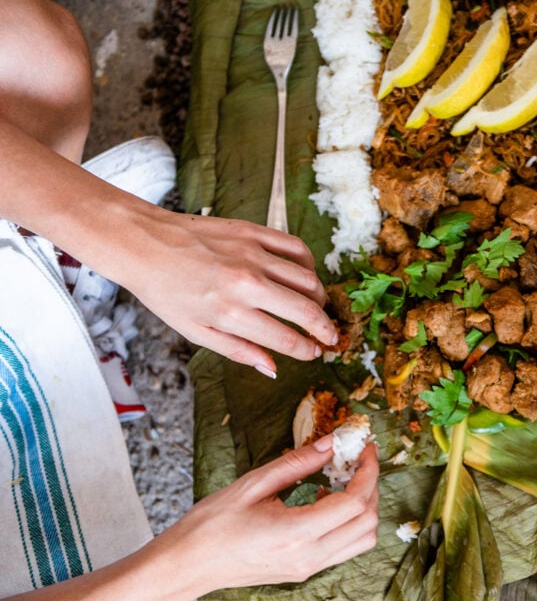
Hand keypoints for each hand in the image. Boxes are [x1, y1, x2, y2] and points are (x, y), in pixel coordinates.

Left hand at [114, 208, 336, 374]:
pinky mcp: (254, 232)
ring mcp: (253, 255)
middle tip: (329, 337)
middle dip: (324, 329)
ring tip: (315, 308)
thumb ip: (237, 351)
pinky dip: (308, 265)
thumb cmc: (165, 292)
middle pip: (306, 310)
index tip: (314, 353)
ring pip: (308, 279)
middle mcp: (246, 284)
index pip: (286, 338)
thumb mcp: (195, 332)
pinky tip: (304, 275)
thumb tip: (272, 368)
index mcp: (230, 313)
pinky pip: (296, 248)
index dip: (306, 349)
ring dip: (319, 298)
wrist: (144, 244)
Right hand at [161, 435, 379, 590]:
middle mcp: (309, 557)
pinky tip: (325, 502)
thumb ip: (297, 463)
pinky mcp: (305, 571)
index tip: (366, 449)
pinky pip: (345, 548)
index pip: (355, 503)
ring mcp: (309, 568)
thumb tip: (330, 444)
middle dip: (371, 487)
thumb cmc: (211, 525)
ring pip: (362, 541)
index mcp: (296, 534)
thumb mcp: (253, 484)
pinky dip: (349, 523)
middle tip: (359, 461)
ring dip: (364, 508)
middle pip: (367, 523)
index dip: (368, 472)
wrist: (187, 565)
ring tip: (343, 481)